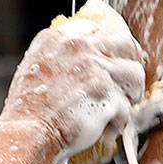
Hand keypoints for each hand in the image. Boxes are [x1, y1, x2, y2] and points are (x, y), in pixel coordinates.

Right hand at [0, 12, 144, 163]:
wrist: (27, 134)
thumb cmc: (27, 110)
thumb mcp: (33, 68)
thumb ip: (58, 56)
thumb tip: (84, 58)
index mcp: (58, 38)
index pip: (96, 29)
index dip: (108, 46)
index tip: (112, 58)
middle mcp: (78, 48)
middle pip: (124, 43)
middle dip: (131, 62)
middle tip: (128, 80)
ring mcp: (95, 70)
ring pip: (135, 74)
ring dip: (131, 92)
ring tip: (123, 105)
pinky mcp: (107, 95)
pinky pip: (126, 107)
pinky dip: (118, 122)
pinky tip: (106, 129)